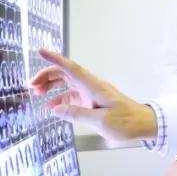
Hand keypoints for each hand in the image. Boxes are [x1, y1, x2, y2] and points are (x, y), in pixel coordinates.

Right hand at [29, 49, 156, 141]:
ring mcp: (92, 94)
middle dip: (47, 75)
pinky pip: (73, 96)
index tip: (41, 51)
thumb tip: (56, 109)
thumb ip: (77, 114)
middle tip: (32, 85)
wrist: (144, 124)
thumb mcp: (100, 121)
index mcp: (94, 87)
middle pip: (65, 74)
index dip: (55, 59)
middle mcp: (92, 87)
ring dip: (52, 86)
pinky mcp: (93, 102)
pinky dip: (60, 99)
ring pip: (67, 84)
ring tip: (38, 93)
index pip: (71, 68)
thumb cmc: (128, 121)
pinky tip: (53, 107)